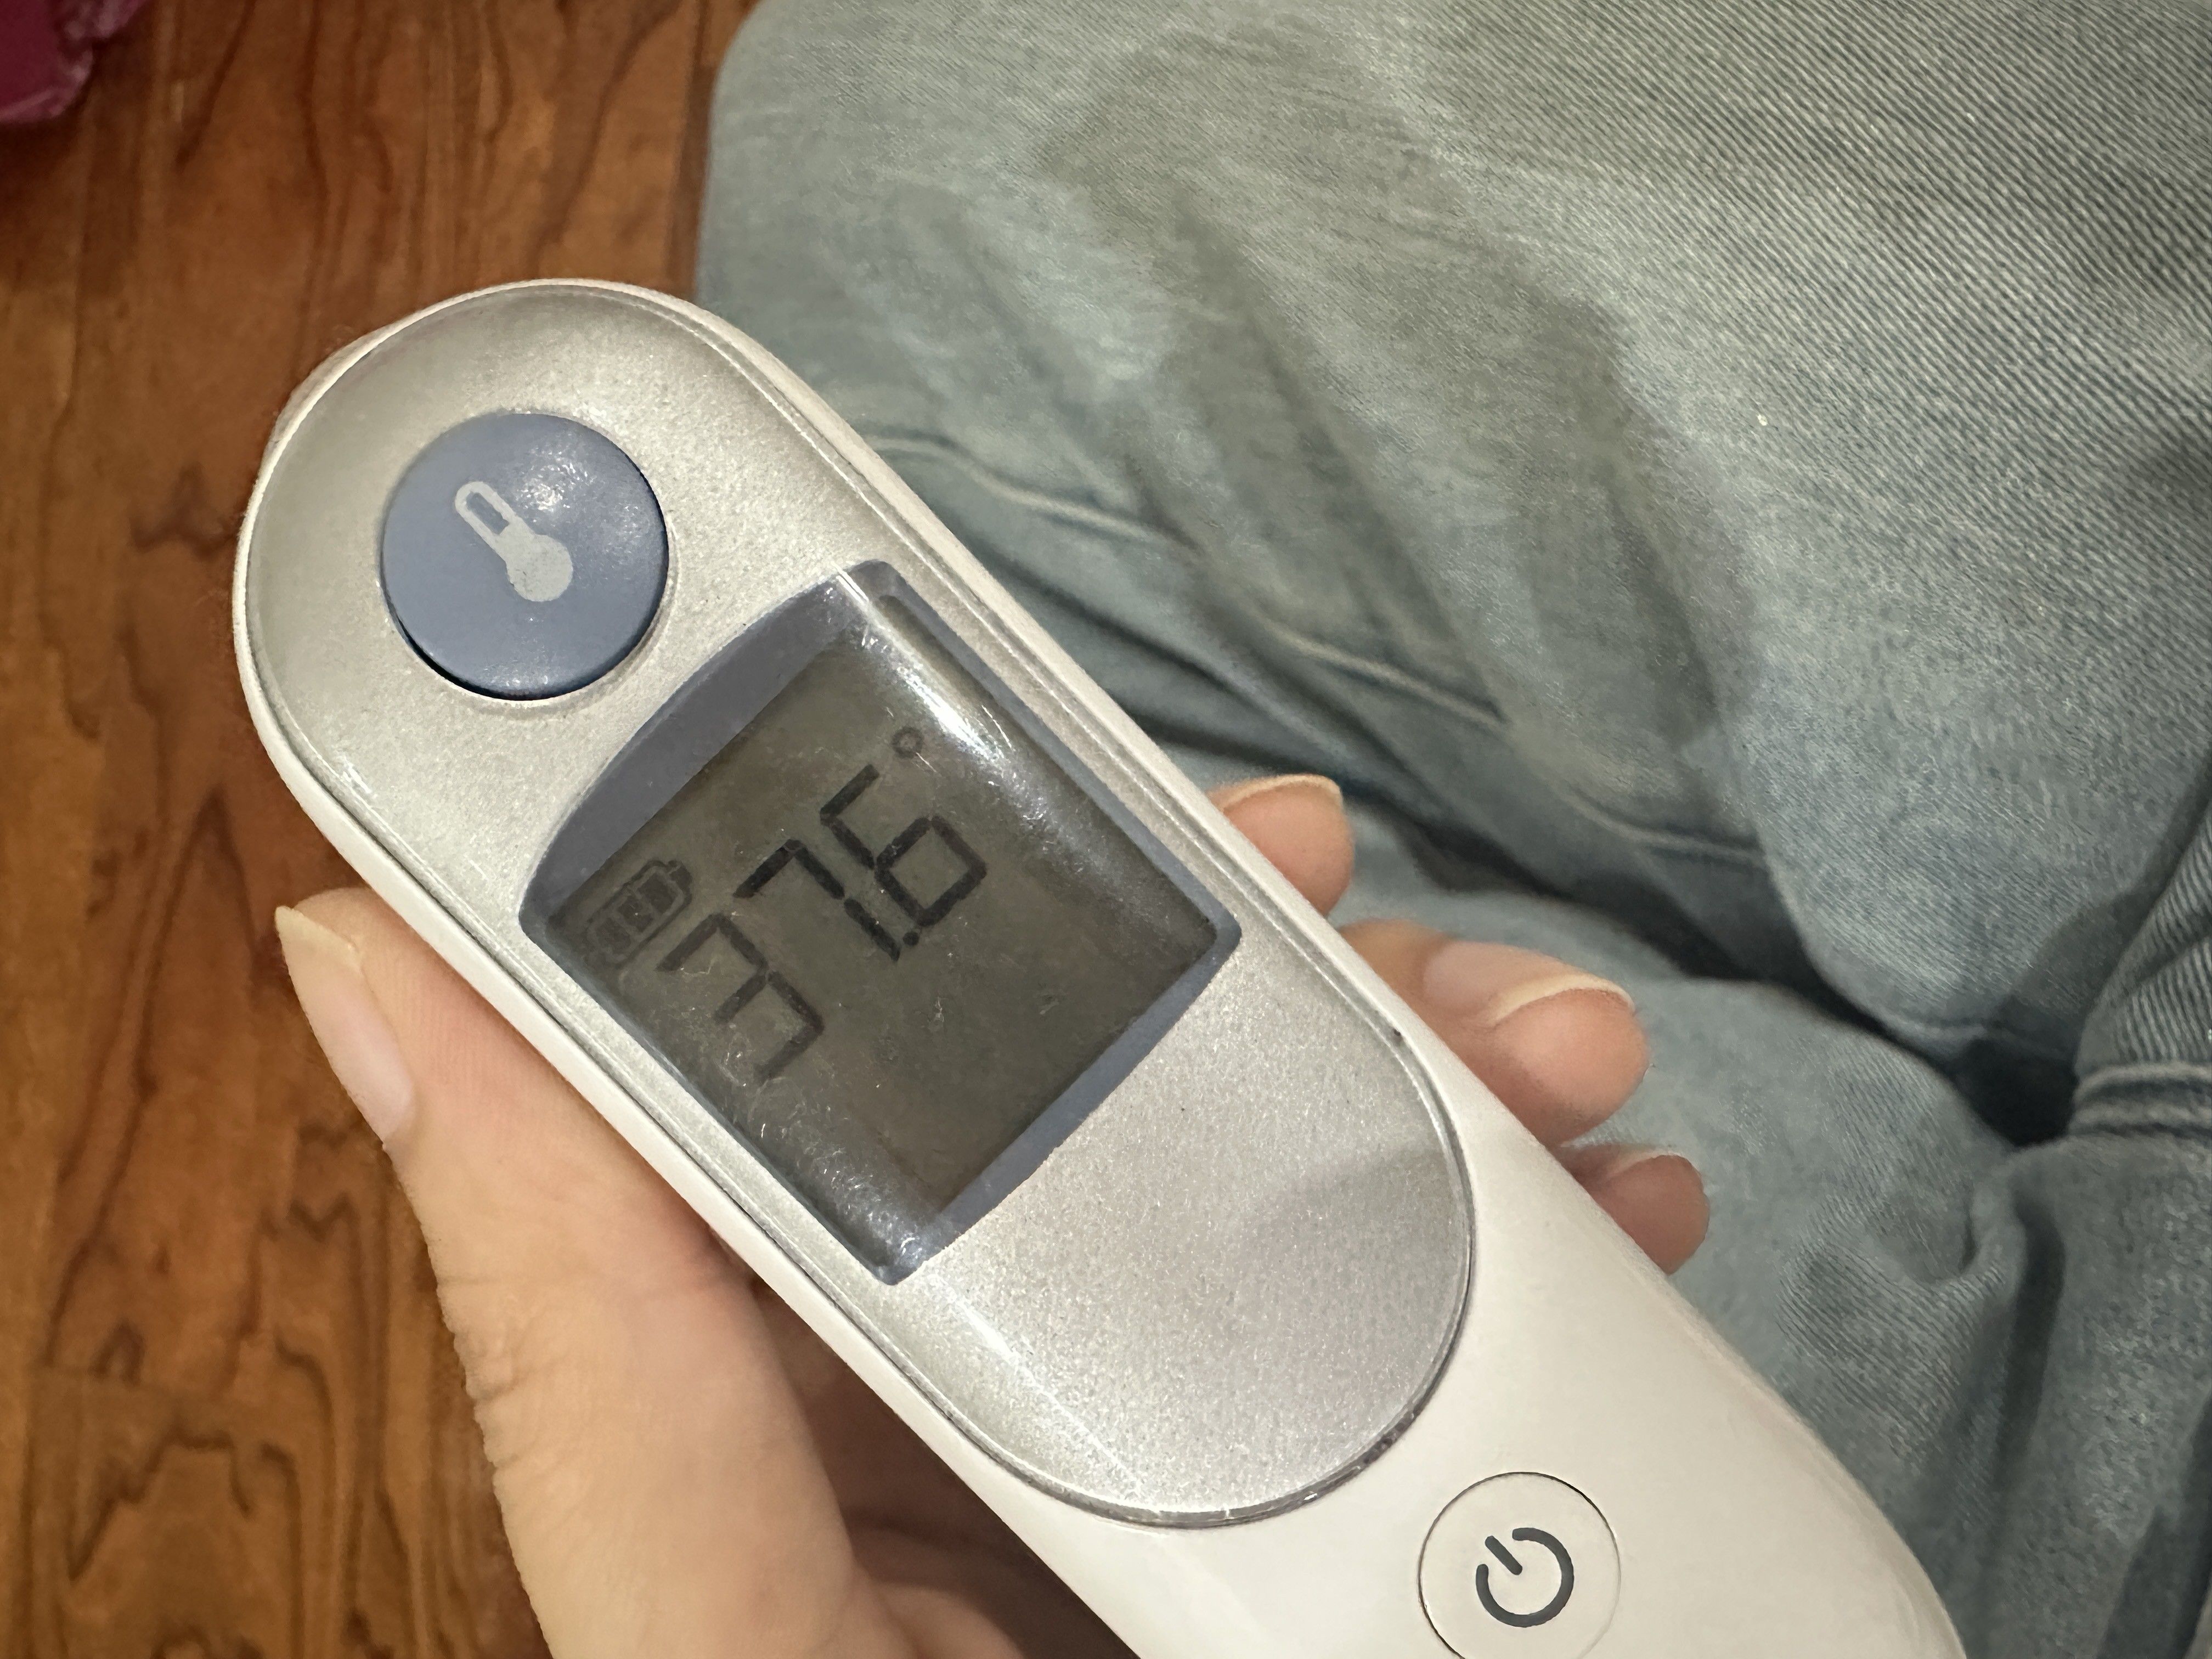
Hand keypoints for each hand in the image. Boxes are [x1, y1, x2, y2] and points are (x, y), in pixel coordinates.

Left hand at [277, 772, 1702, 1658]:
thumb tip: (367, 971)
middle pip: (1090, 1072)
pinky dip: (1539, 1227)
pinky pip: (1446, 1302)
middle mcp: (977, 1392)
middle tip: (1295, 846)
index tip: (876, 653)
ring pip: (1293, 1155)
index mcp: (787, 1396)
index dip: (824, 831)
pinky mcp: (1348, 1501)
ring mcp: (1176, 1444)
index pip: (795, 1058)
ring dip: (1425, 1061)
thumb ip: (579, 1337)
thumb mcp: (726, 1621)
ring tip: (1543, 1048)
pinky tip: (1604, 1193)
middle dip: (1217, 934)